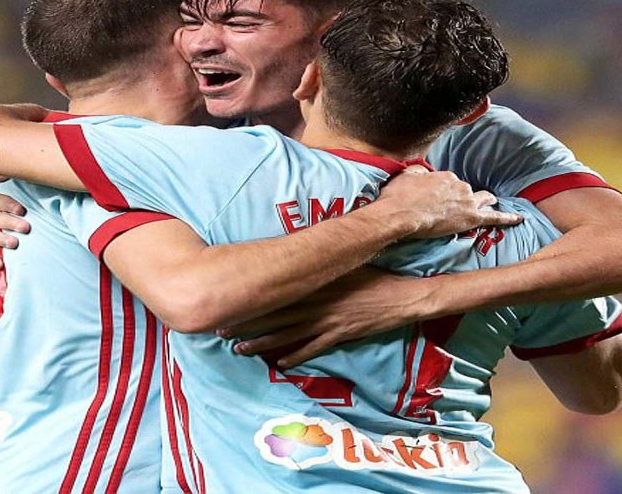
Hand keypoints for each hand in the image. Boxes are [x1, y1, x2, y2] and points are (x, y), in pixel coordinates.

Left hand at [218, 268, 439, 366]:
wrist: (401, 296)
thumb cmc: (374, 274)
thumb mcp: (344, 263)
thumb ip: (320, 264)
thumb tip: (296, 257)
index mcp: (314, 281)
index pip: (275, 291)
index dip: (250, 298)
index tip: (227, 300)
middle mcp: (315, 302)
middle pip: (274, 314)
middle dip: (246, 323)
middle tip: (220, 330)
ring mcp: (327, 320)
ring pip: (287, 334)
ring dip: (261, 342)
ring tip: (239, 349)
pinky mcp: (339, 335)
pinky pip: (312, 348)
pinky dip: (295, 356)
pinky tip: (278, 363)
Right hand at [375, 169, 520, 237]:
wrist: (401, 214)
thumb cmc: (398, 196)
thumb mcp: (405, 176)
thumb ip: (417, 173)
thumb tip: (420, 173)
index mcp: (445, 176)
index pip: (450, 183)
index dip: (444, 192)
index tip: (438, 198)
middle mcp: (459, 185)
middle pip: (466, 190)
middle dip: (464, 196)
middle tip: (456, 205)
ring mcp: (467, 201)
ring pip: (483, 199)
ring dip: (485, 201)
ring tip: (489, 204)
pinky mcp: (471, 218)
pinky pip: (495, 218)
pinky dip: (508, 218)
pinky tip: (519, 219)